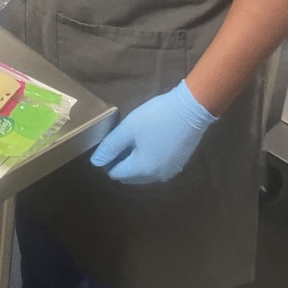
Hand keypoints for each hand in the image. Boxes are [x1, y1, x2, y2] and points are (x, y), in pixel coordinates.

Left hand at [90, 80, 216, 184]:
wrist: (191, 109)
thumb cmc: (156, 117)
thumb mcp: (129, 128)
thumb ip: (111, 146)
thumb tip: (95, 162)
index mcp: (143, 169)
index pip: (116, 174)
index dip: (108, 160)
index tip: (109, 143)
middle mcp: (156, 177)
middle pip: (130, 176)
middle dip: (121, 162)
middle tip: (120, 140)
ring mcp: (170, 172)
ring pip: (143, 173)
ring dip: (135, 161)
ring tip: (134, 139)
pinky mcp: (178, 164)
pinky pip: (156, 168)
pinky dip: (148, 159)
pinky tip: (149, 141)